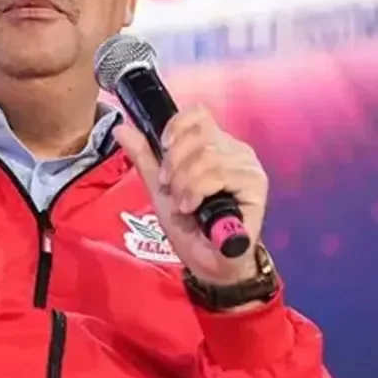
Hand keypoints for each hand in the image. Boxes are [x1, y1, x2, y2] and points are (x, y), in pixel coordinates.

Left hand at [113, 108, 268, 285]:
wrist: (207, 263)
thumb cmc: (190, 226)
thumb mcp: (160, 189)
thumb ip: (144, 157)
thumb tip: (121, 127)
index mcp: (214, 145)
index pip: (197, 114)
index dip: (176, 127)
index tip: (163, 149)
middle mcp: (234, 150)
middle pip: (199, 133)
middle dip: (174, 162)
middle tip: (169, 187)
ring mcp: (247, 165)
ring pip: (207, 155)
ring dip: (184, 182)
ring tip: (183, 204)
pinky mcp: (255, 184)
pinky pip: (220, 173)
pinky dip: (198, 190)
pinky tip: (193, 207)